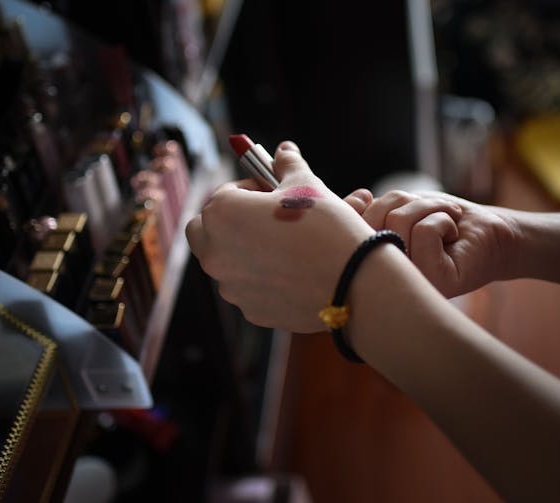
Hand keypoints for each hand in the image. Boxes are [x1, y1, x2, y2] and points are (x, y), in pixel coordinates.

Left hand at [186, 141, 373, 331]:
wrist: (353, 281)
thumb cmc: (327, 227)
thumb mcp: (307, 185)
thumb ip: (287, 165)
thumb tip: (283, 151)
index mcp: (221, 214)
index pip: (223, 194)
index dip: (248, 190)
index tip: (272, 194)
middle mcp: (215, 252)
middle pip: (205, 231)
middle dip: (226, 223)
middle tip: (261, 220)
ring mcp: (231, 286)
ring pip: (227, 263)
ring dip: (245, 252)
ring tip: (285, 248)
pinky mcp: (250, 311)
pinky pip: (249, 289)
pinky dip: (263, 280)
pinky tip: (294, 273)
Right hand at [344, 188, 519, 296]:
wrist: (491, 235)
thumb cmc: (444, 221)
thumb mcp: (403, 209)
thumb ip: (374, 209)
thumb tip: (360, 197)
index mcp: (372, 262)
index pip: (344, 231)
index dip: (353, 206)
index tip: (372, 200)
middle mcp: (386, 280)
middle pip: (370, 220)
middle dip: (404, 201)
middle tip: (429, 209)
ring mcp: (410, 283)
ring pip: (398, 221)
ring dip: (429, 206)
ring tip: (445, 219)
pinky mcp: (436, 281)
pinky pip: (425, 230)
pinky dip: (444, 217)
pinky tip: (453, 232)